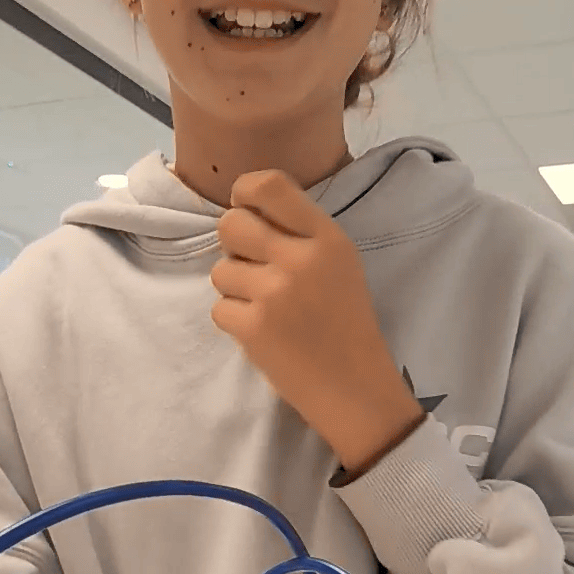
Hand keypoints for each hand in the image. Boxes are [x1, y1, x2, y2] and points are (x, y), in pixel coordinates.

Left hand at [210, 169, 423, 472]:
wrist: (354, 388)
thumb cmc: (345, 323)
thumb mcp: (340, 263)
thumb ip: (299, 232)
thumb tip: (244, 208)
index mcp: (326, 238)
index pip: (268, 185)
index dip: (244, 193)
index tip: (246, 210)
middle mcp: (300, 259)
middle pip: (230, 224)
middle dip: (233, 245)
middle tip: (254, 267)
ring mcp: (274, 294)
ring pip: (220, 270)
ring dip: (235, 289)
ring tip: (267, 308)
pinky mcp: (252, 328)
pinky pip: (219, 307)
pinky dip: (236, 321)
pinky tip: (264, 332)